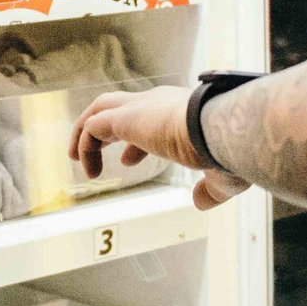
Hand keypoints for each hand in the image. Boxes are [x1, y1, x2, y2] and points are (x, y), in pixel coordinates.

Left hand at [69, 86, 250, 209]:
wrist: (226, 127)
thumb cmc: (230, 150)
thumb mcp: (224, 174)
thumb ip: (211, 189)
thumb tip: (200, 202)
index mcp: (180, 111)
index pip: (149, 118)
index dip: (134, 142)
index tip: (127, 160)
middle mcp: (158, 103)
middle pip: (119, 105)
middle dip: (104, 129)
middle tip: (95, 155)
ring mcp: (141, 108)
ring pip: (100, 109)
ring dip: (85, 132)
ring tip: (76, 159)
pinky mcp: (126, 118)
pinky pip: (93, 127)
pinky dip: (85, 145)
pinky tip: (89, 169)